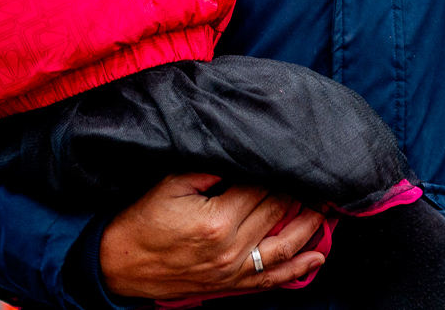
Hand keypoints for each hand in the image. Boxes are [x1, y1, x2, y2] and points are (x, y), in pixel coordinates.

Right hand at [99, 176, 325, 300]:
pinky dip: (297, 270)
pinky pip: (270, 280)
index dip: (279, 172)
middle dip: (298, 193)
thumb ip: (210, 169)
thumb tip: (244, 157)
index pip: (262, 188)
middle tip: (315, 177)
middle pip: (277, 213)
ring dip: (309, 227)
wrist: (117, 264)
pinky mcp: (229, 285)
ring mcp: (232, 270)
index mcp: (217, 219)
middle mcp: (230, 248)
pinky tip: (317, 257)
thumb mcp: (171, 183)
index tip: (294, 158)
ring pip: (283, 247)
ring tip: (327, 210)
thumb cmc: (142, 220)